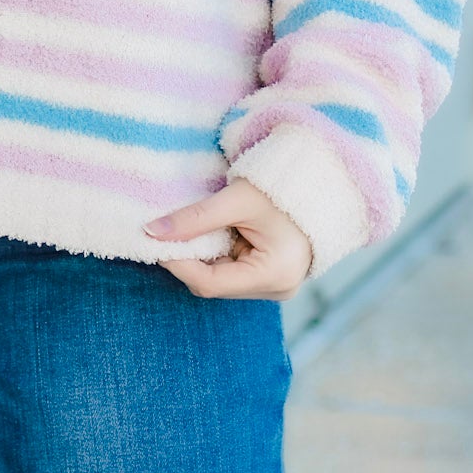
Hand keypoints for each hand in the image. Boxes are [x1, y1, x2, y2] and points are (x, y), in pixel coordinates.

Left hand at [144, 178, 311, 298]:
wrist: (321, 184)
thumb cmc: (284, 188)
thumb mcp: (238, 200)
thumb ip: (195, 217)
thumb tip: (152, 232)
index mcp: (274, 274)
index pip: (210, 283)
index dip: (178, 263)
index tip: (154, 240)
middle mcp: (276, 289)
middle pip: (214, 284)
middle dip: (187, 259)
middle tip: (166, 231)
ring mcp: (274, 286)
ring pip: (220, 279)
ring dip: (201, 256)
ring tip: (193, 227)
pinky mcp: (269, 277)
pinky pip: (231, 272)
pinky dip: (216, 254)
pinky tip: (211, 233)